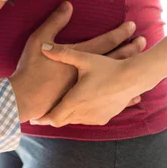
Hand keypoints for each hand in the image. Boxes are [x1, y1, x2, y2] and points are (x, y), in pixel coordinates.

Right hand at [8, 2, 143, 122]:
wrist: (27, 98)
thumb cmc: (32, 69)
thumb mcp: (39, 40)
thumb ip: (55, 22)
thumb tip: (68, 5)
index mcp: (80, 56)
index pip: (107, 41)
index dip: (120, 32)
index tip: (132, 25)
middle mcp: (89, 73)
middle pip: (116, 57)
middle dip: (131, 47)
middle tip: (143, 40)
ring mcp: (89, 89)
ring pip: (115, 77)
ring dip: (128, 68)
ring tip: (141, 63)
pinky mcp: (85, 102)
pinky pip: (110, 99)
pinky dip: (124, 95)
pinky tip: (133, 96)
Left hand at [32, 44, 151, 126]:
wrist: (133, 78)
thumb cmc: (107, 68)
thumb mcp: (84, 59)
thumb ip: (62, 53)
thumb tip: (44, 46)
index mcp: (75, 100)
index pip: (53, 117)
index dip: (42, 119)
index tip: (33, 119)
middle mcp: (83, 112)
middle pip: (61, 121)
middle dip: (52, 117)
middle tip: (42, 114)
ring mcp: (95, 117)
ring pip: (74, 121)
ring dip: (67, 116)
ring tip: (58, 109)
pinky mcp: (104, 117)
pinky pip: (87, 119)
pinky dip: (79, 115)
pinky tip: (77, 108)